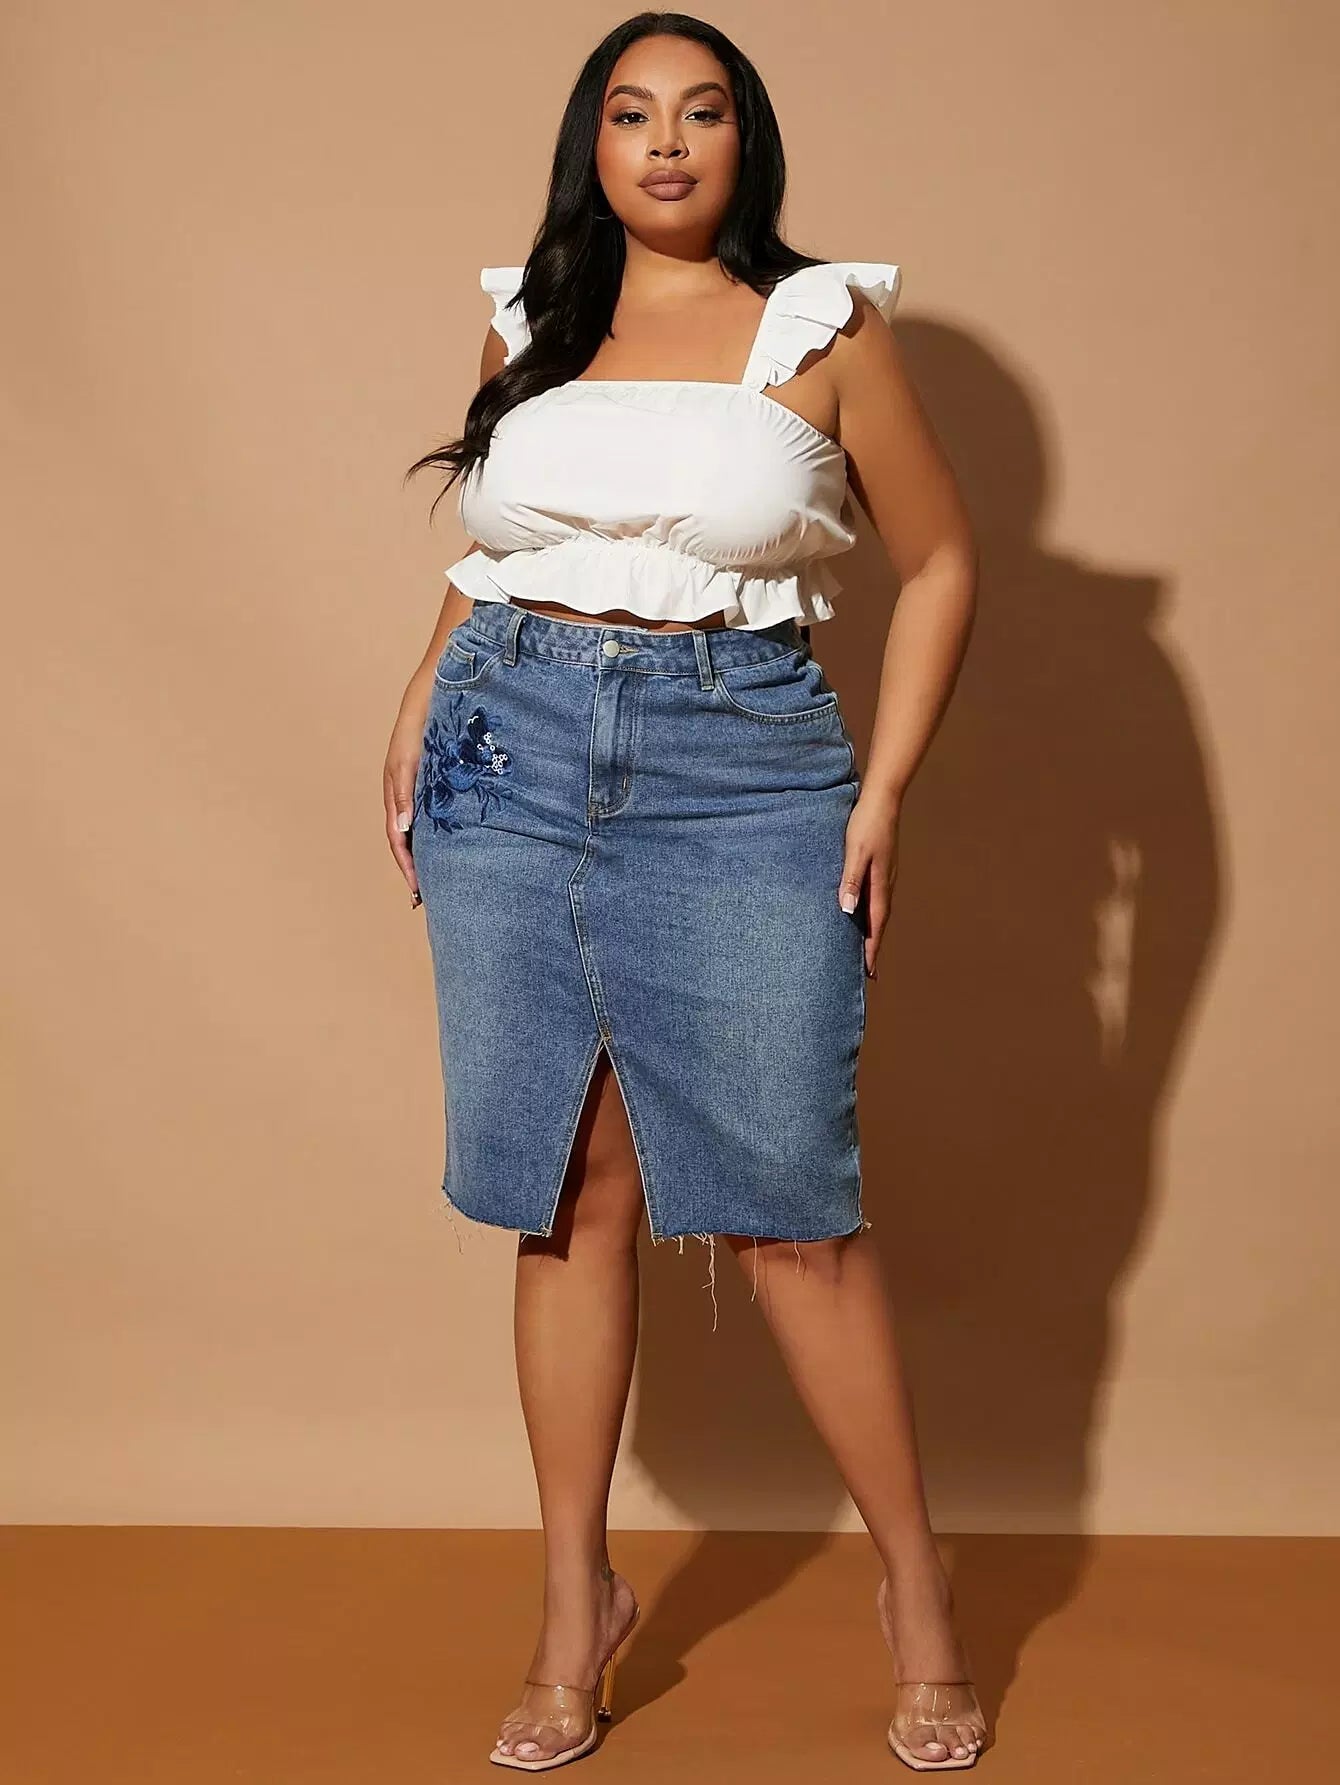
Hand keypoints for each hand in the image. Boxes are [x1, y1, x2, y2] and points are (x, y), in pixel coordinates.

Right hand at [384, 690, 430, 907]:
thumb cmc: (421, 722)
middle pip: (409, 841)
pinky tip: (456, 846)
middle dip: (417, 868)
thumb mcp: (409, 760)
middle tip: (429, 897)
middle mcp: (408, 795)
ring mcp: (423, 789)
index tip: (418, 891)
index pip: (398, 840)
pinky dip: (442, 834)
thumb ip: (405, 794)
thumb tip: (401, 831)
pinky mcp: (439, 780)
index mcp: (395, 793)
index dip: (407, 866)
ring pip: (424, 830)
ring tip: (443, 879)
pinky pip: (438, 815)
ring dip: (430, 854)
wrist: (438, 690)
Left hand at [838, 790, 900, 978]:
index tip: (868, 974)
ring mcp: (883, 877)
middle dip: (871, 948)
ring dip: (869, 932)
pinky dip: (867, 914)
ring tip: (860, 949)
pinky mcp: (878, 868)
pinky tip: (857, 914)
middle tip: (865, 972)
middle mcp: (884, 885)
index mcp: (880, 886)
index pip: (876, 927)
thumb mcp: (855, 852)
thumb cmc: (866, 824)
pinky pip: (873, 898)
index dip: (871, 950)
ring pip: (876, 912)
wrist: (881, 799)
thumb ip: (851, 880)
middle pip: (878, 924)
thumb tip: (847, 910)